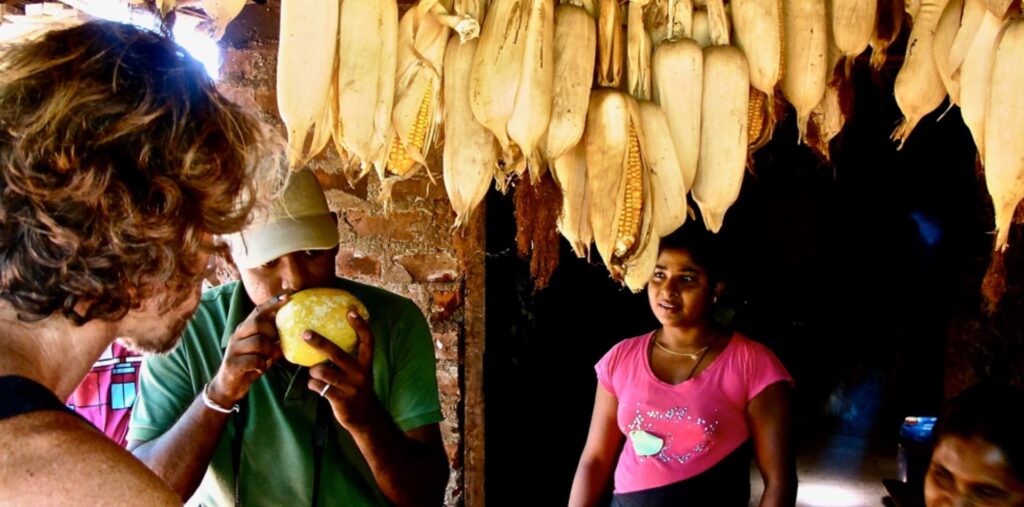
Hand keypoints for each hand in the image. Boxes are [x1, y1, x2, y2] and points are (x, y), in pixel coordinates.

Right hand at [208, 294, 288, 406]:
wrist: (229, 385)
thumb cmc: (249, 364)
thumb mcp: (263, 351)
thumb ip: (274, 342)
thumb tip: (293, 335)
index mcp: (244, 329)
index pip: (258, 311)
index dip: (272, 303)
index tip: (287, 297)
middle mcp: (237, 336)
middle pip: (257, 323)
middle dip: (271, 333)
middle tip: (274, 344)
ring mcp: (233, 349)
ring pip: (257, 342)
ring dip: (268, 352)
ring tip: (267, 359)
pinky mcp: (232, 364)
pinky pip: (253, 360)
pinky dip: (262, 365)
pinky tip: (261, 368)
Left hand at [305, 311, 378, 429]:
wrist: (365, 417)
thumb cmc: (356, 388)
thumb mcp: (359, 372)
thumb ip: (348, 358)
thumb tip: (327, 339)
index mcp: (365, 363)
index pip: (367, 341)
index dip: (360, 326)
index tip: (350, 311)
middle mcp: (360, 373)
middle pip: (337, 354)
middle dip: (320, 342)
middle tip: (305, 333)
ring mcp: (350, 387)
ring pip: (322, 372)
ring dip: (314, 371)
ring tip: (315, 373)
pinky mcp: (340, 400)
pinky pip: (318, 387)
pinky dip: (312, 384)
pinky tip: (314, 385)